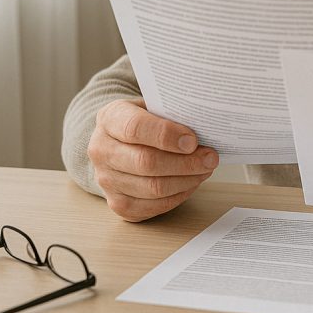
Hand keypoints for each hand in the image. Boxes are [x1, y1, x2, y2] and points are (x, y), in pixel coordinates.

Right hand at [87, 99, 218, 221]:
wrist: (119, 141)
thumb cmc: (145, 121)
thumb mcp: (153, 105)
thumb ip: (172, 113)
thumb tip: (206, 127)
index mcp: (110, 119)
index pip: (135, 128)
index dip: (166, 135)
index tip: (193, 140)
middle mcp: (101, 150)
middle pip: (146, 162)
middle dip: (185, 162)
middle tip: (210, 158)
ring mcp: (106, 180)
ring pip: (152, 188)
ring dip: (186, 180)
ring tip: (205, 169)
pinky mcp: (118, 203)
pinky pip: (153, 206)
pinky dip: (178, 196)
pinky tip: (191, 183)